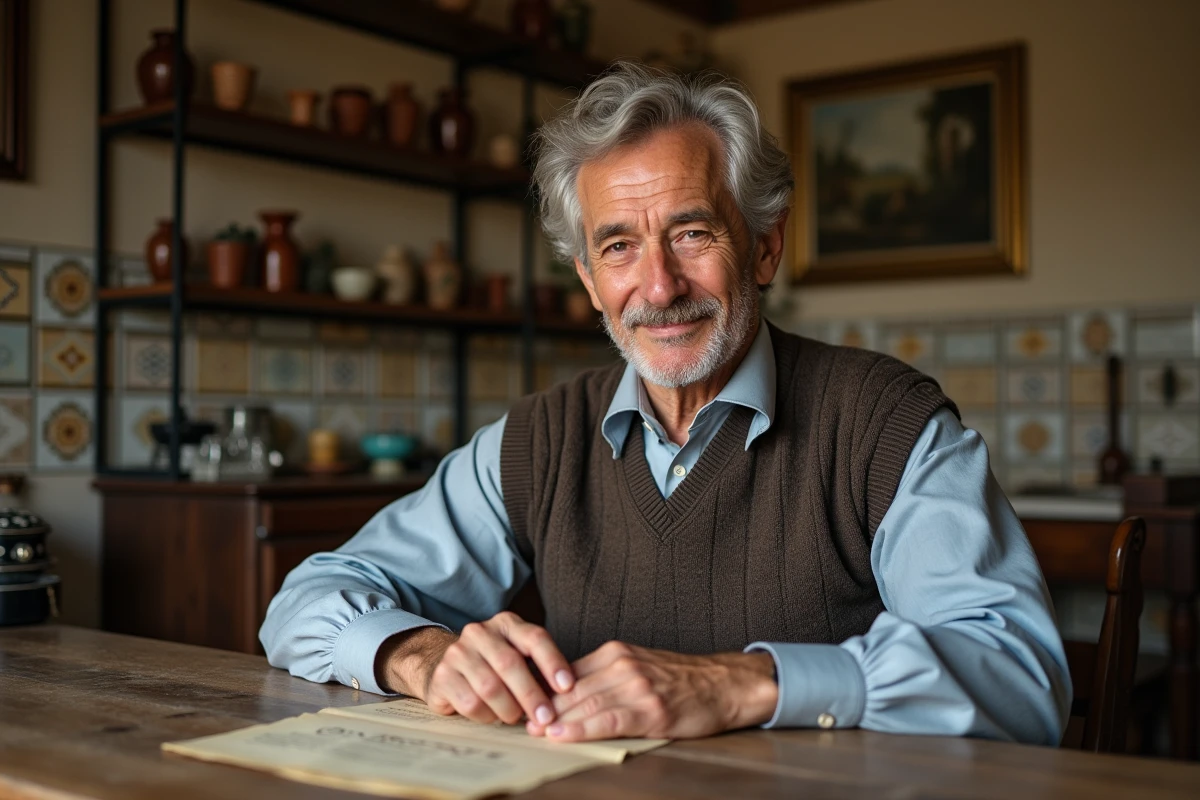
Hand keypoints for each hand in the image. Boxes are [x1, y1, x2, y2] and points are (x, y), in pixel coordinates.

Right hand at [377, 612, 574, 726]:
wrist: (444, 667)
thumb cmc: (493, 666)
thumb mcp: (518, 657)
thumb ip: (539, 670)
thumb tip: (569, 697)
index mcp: (506, 624)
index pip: (534, 638)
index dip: (553, 663)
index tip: (568, 686)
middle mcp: (480, 632)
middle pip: (510, 663)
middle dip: (532, 694)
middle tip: (546, 718)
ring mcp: (458, 652)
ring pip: (489, 686)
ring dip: (508, 709)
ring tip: (516, 718)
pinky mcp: (443, 676)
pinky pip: (470, 702)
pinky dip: (487, 716)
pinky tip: (492, 716)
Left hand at [526, 641, 777, 741]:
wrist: (724, 683)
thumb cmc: (682, 680)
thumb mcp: (639, 666)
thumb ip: (606, 675)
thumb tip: (569, 694)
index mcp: (615, 653)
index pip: (569, 672)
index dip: (544, 691)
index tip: (525, 704)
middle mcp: (622, 664)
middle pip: (572, 689)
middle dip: (544, 707)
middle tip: (522, 723)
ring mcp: (636, 686)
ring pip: (585, 704)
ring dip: (555, 720)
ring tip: (536, 732)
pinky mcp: (650, 709)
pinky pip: (606, 720)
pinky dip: (580, 729)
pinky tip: (562, 735)